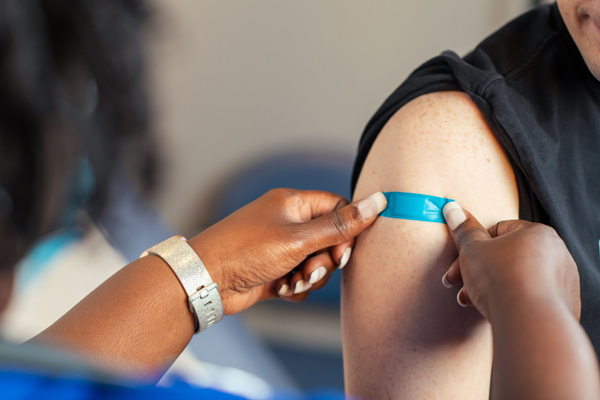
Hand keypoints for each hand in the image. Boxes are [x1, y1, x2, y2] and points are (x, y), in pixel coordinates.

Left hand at [187, 188, 386, 314]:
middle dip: (325, 261)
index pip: (337, 208)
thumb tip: (379, 201)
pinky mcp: (274, 270)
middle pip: (329, 240)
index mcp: (293, 203)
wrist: (206, 281)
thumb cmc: (246, 250)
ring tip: (291, 282)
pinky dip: (295, 287)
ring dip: (310, 277)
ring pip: (316, 263)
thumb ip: (341, 225)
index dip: (346, 232)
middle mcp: (288, 223)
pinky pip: (300, 279)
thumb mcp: (299, 239)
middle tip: (311, 270)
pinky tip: (279, 289)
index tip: (342, 253)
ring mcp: (280, 247)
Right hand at [441, 202, 580, 320]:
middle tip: (458, 284)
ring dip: (491, 288)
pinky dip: (513, 302)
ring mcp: (563, 282)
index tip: (459, 262)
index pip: (498, 231)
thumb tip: (452, 208)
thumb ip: (463, 230)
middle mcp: (557, 254)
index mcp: (537, 233)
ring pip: (518, 279)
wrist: (529, 323)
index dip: (473, 247)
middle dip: (478, 271)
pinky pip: (531, 299)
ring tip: (472, 300)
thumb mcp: (472, 249)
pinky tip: (496, 311)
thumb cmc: (502, 279)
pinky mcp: (563, 306)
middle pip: (507, 257)